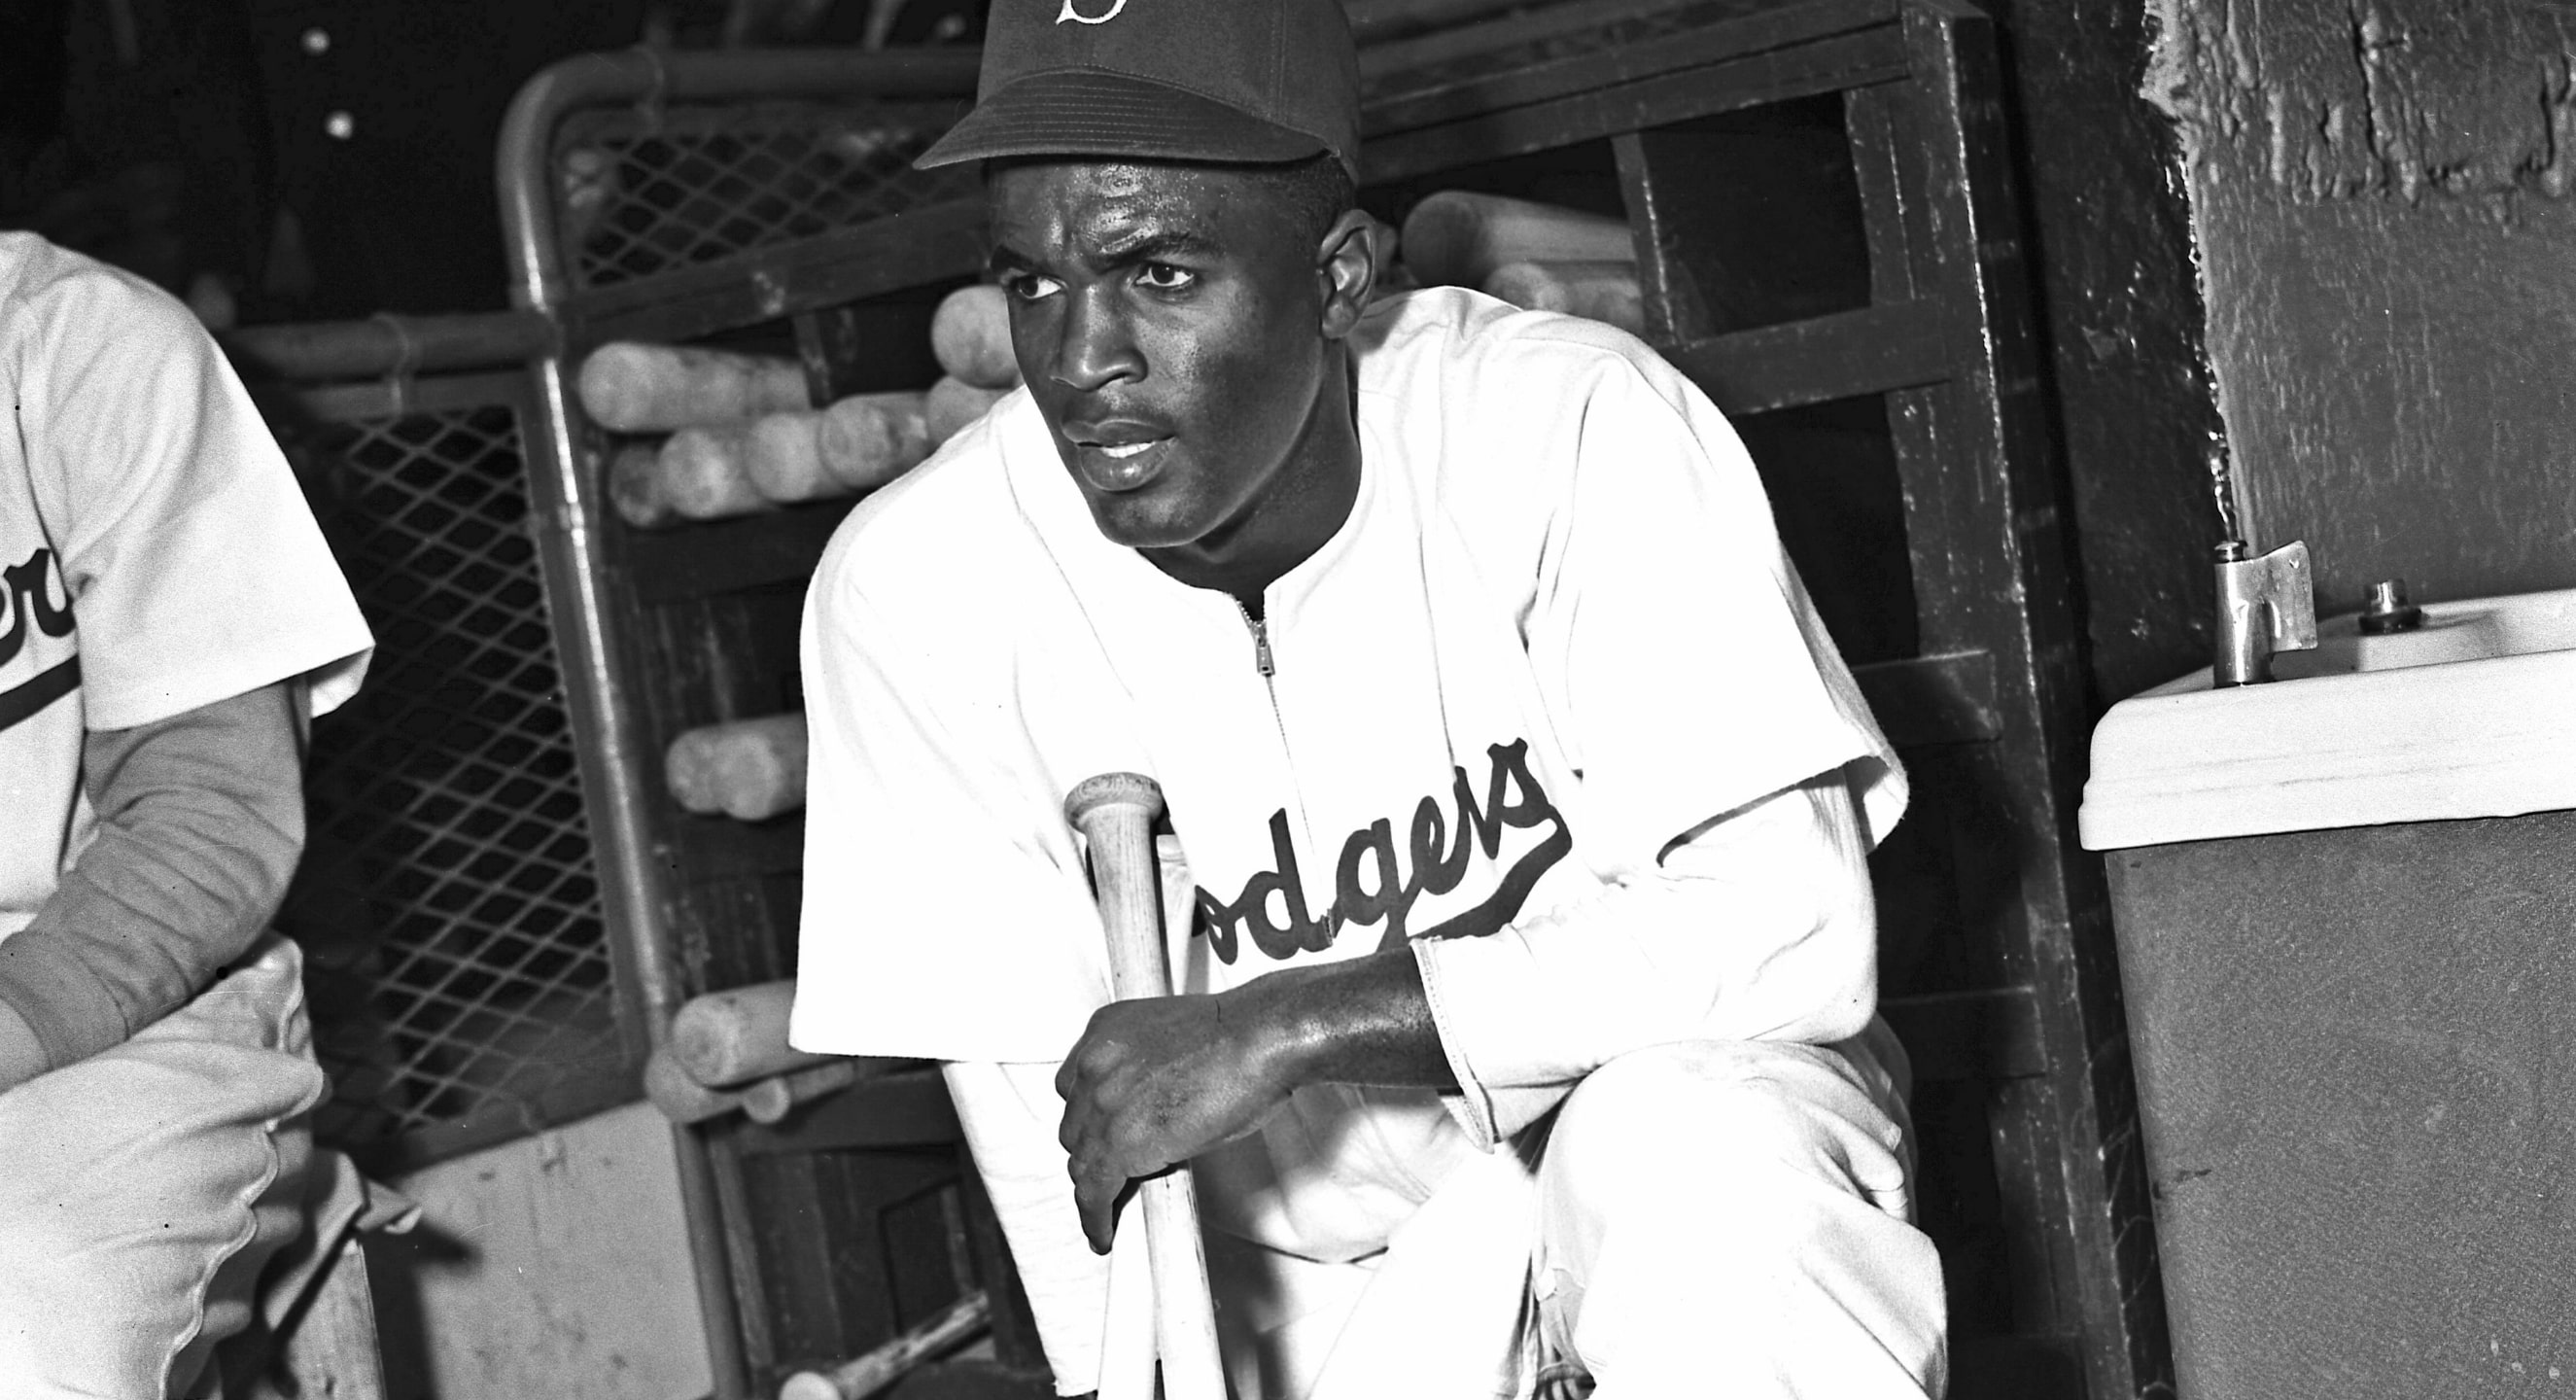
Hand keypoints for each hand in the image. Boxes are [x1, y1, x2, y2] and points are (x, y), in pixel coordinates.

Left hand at [1054, 988, 1290, 1252]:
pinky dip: (1095, 1218)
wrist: (1259, 1039)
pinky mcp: (1119, 1145)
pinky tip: (1102, 1234)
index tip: (1102, 1136)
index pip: (1074, 1088)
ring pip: (1081, 1162)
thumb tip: (1149, 1115)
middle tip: (1120, 1171)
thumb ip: (1143, 1075)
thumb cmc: (1236, 1037)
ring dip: (1096, 1186)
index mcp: (1104, 1031)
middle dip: (1095, 1150)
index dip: (1090, 1118)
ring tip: (1111, 1208)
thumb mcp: (1168, 1043)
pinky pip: (1093, 1193)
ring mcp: (1103, 1106)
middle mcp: (1094, 1064)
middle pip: (1075, 1127)